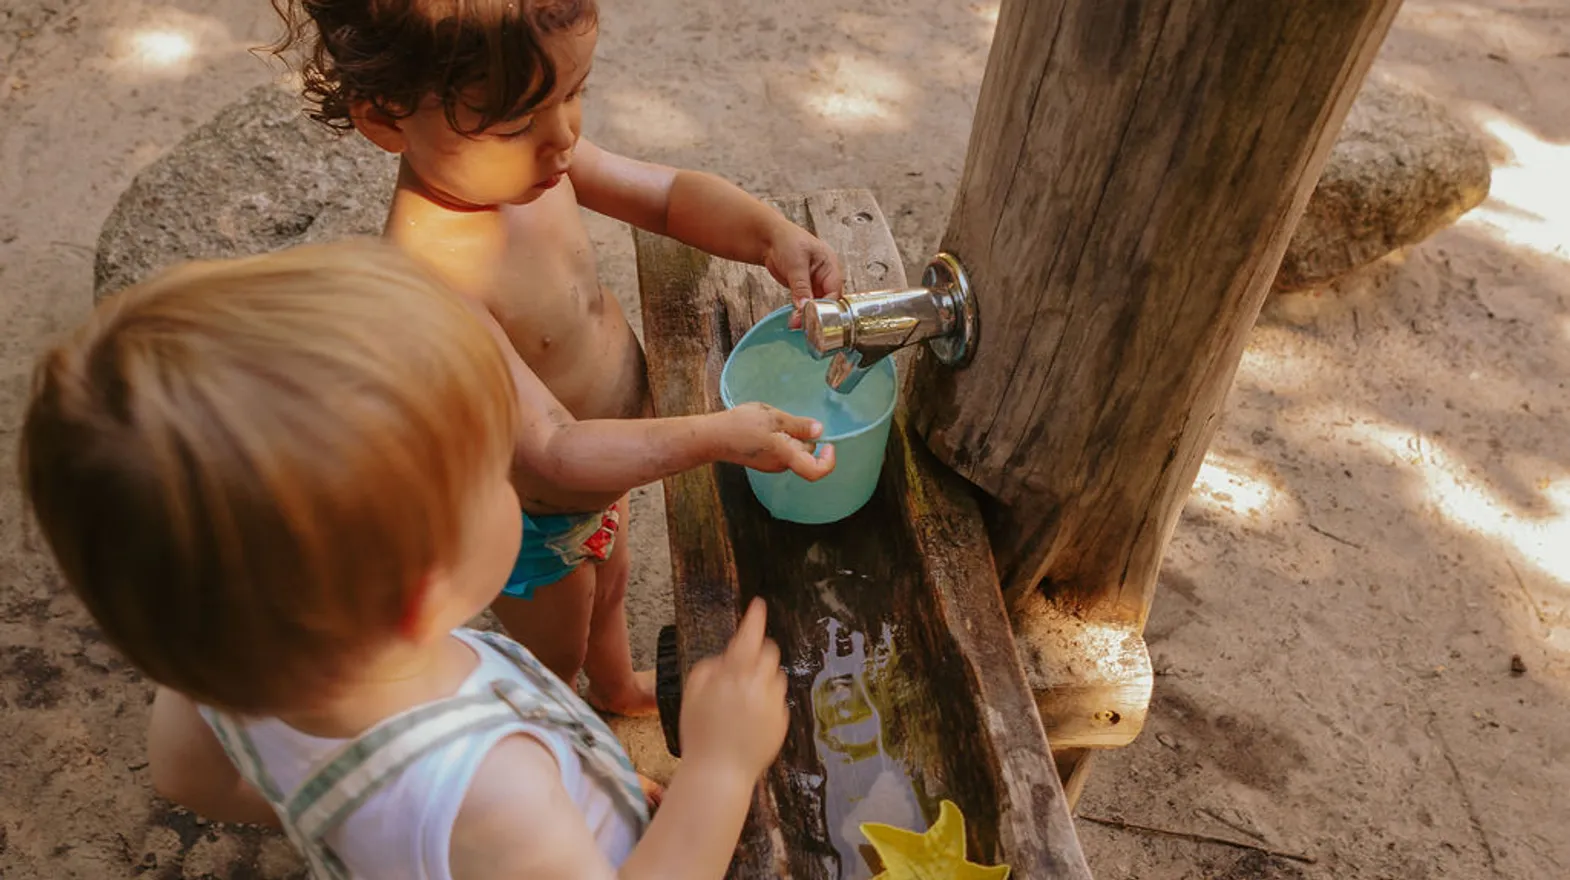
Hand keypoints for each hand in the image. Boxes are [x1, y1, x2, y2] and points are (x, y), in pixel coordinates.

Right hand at [679, 599, 788, 783]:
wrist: (719, 773)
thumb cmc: (700, 734)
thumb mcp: (691, 695)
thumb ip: (708, 669)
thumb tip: (724, 659)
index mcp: (734, 675)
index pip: (750, 636)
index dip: (754, 618)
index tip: (758, 605)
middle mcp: (759, 685)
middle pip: (769, 652)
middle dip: (757, 653)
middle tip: (741, 668)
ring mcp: (774, 704)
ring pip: (775, 676)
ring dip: (763, 679)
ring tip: (741, 701)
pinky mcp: (782, 721)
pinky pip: (778, 700)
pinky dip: (766, 702)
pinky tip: (748, 720)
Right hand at [722, 403, 835, 480]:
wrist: (713, 437)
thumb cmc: (740, 426)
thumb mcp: (773, 418)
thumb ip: (798, 425)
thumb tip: (819, 431)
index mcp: (786, 456)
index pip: (816, 471)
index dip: (828, 461)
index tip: (829, 445)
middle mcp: (781, 464)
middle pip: (806, 455)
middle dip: (806, 436)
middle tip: (791, 418)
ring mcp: (771, 464)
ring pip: (793, 450)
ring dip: (791, 435)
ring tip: (774, 419)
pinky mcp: (764, 460)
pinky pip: (781, 449)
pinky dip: (781, 437)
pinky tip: (766, 425)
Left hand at [762, 224, 843, 328]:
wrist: (769, 238)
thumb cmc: (787, 240)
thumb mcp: (796, 263)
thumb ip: (801, 286)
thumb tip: (805, 305)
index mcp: (830, 266)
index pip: (835, 292)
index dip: (827, 306)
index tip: (815, 317)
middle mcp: (826, 277)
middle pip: (828, 302)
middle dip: (817, 314)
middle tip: (804, 324)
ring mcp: (815, 284)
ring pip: (817, 305)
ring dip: (808, 315)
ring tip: (797, 324)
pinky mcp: (805, 290)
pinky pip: (807, 305)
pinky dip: (802, 313)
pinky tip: (795, 320)